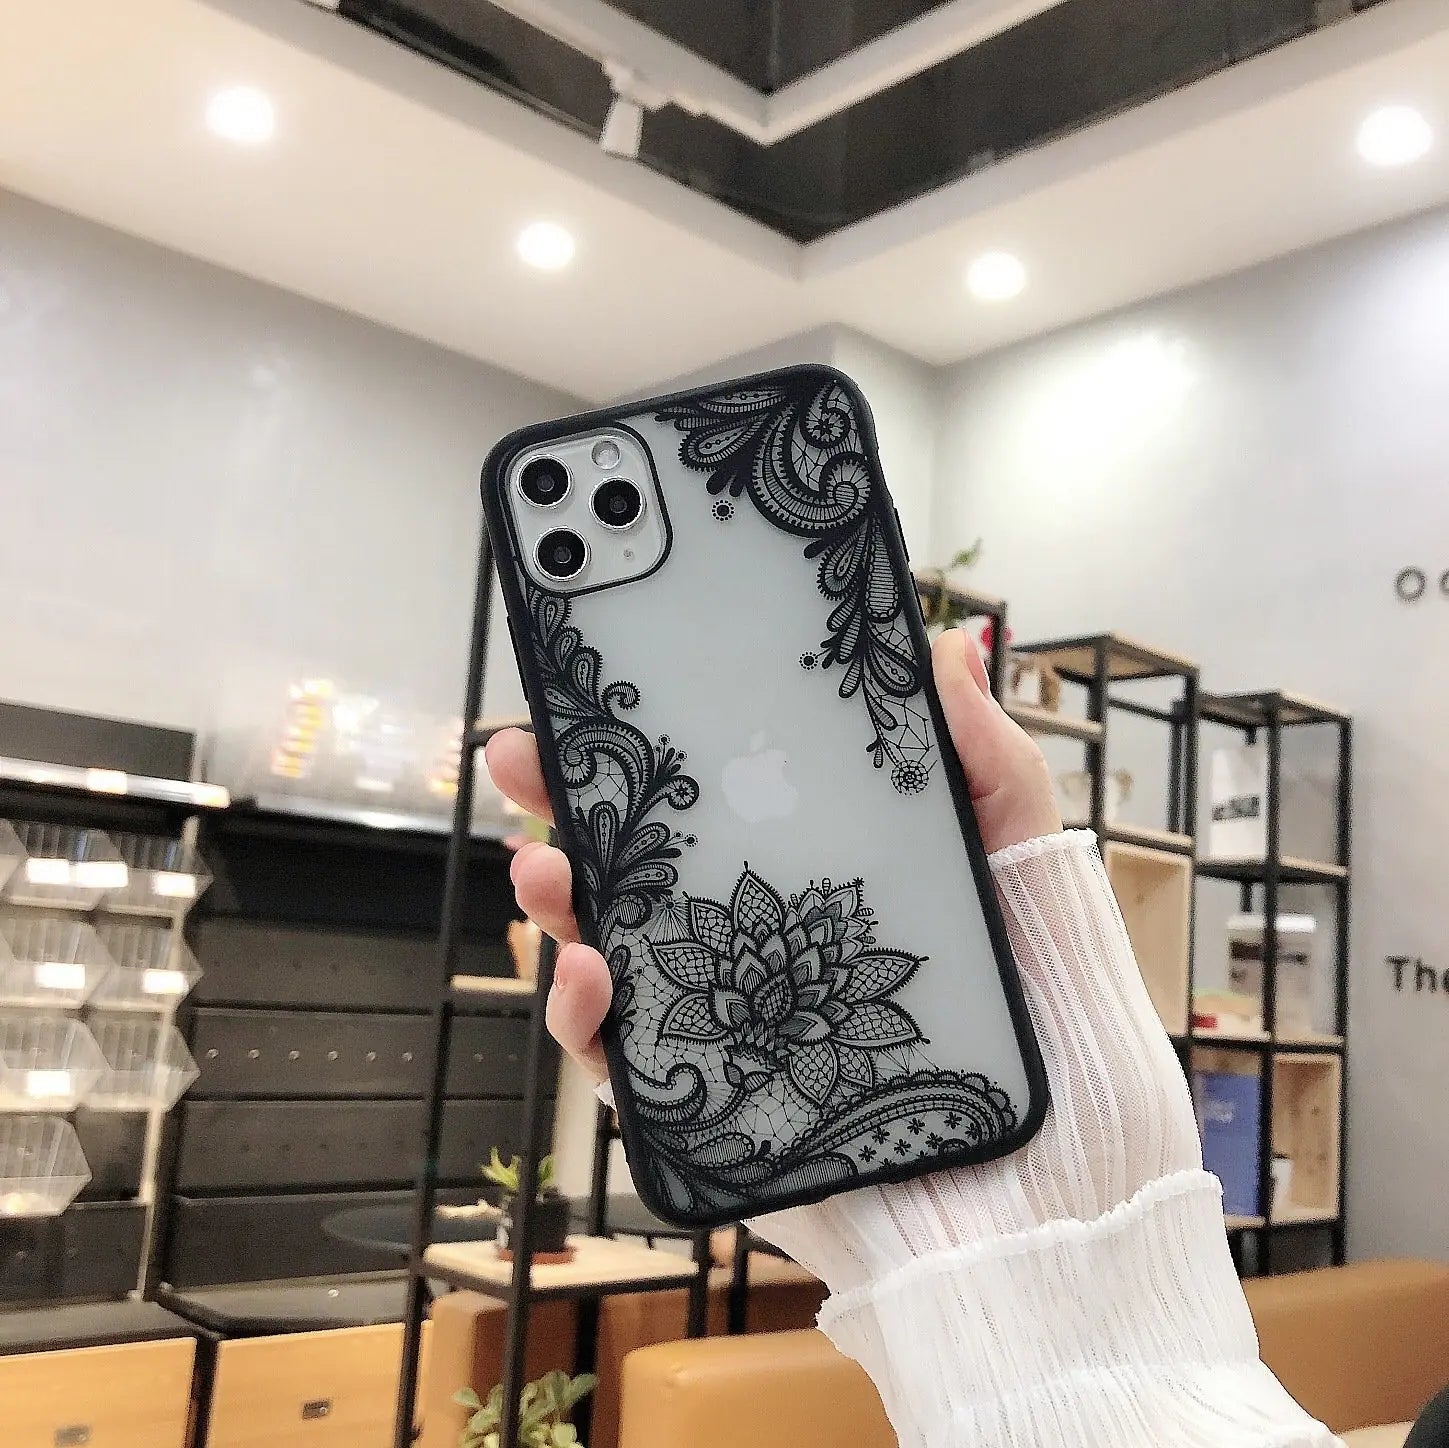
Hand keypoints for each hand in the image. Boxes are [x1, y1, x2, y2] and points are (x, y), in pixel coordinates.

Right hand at [485, 628, 1060, 1087]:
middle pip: (640, 862)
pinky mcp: (712, 1101)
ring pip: (611, 947)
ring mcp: (729, 1019)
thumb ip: (989, 762)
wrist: (1052, 1191)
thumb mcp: (1023, 868)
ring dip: (558, 899)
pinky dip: (585, 1016)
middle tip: (522, 756)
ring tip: (543, 867)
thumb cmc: (1045, 1024)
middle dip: (565, 805)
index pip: (713, 799)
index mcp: (813, 874)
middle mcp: (757, 941)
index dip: (647, 746)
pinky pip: (624, 1059)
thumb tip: (954, 644)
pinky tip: (592, 972)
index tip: (594, 691)